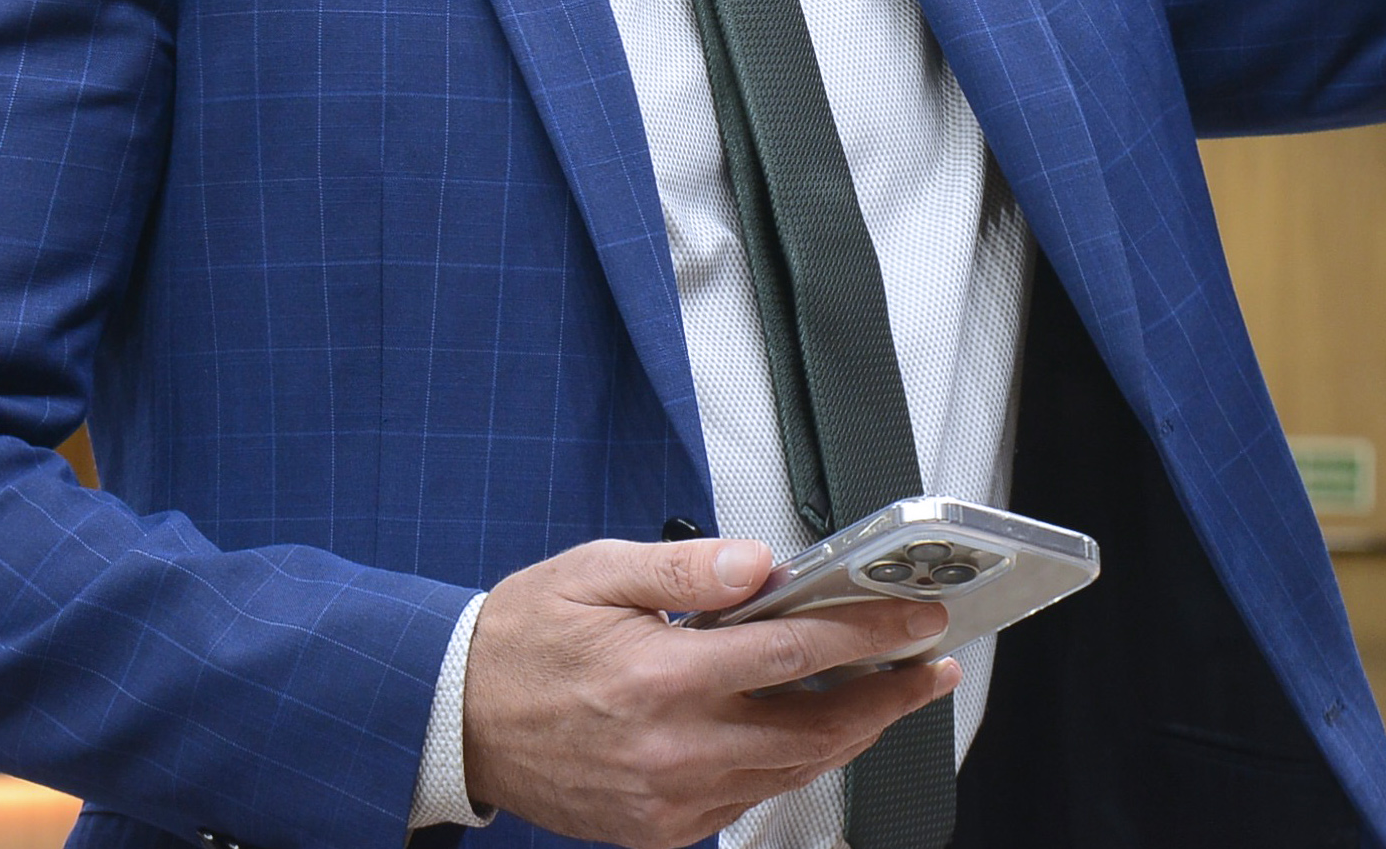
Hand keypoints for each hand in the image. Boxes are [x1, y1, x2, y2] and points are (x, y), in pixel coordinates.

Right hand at [460, 536, 958, 848]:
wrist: (455, 718)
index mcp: (659, 677)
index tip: (915, 620)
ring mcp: (668, 799)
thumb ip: (684, 570)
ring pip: (791, 772)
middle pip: (813, 729)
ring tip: (887, 697)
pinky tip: (810, 735)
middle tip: (930, 669)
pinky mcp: (659, 829)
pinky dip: (791, 767)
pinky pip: (748, 800)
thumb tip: (759, 562)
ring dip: (849, 735)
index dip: (868, 635)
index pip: (794, 654)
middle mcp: (671, 749)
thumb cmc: (522, 640)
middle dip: (885, 696)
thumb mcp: (595, 573)